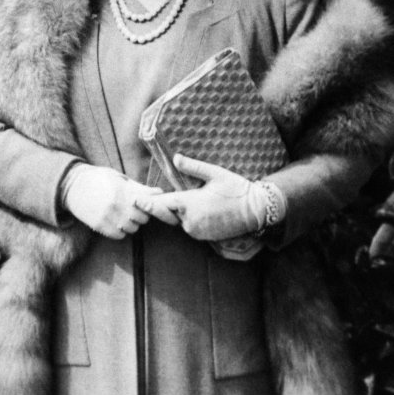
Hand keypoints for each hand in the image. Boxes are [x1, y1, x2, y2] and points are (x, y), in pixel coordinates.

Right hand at [61, 164, 162, 238]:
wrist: (71, 186)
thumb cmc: (98, 179)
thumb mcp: (118, 178)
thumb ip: (139, 187)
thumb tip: (159, 192)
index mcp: (123, 190)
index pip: (147, 205)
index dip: (148, 205)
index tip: (143, 203)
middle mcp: (116, 204)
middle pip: (142, 219)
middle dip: (140, 215)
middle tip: (132, 209)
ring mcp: (108, 216)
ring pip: (132, 229)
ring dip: (131, 224)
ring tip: (122, 215)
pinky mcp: (99, 226)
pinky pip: (120, 236)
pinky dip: (120, 231)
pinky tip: (115, 222)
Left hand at [147, 154, 275, 241]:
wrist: (257, 210)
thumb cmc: (236, 188)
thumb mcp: (215, 173)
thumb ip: (194, 167)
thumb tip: (176, 158)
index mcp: (190, 203)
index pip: (161, 204)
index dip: (148, 201)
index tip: (136, 200)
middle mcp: (190, 219)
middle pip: (167, 214)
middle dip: (157, 208)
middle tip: (144, 202)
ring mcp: (197, 230)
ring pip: (179, 220)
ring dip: (177, 213)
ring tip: (180, 201)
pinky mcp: (204, 237)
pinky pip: (190, 227)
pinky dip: (188, 219)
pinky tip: (195, 210)